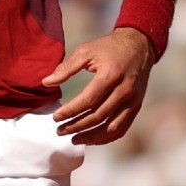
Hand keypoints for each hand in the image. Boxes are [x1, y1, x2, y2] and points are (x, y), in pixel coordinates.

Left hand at [42, 27, 153, 145]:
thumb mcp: (86, 51)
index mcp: (110, 75)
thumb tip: (46, 82)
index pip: (88, 100)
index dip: (70, 111)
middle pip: (98, 116)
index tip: (56, 117)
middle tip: (60, 131)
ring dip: (91, 137)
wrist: (139, 45)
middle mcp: (124, 90)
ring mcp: (133, 100)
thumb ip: (66, 67)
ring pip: (112, 127)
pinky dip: (107, 137)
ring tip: (74, 139)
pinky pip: (122, 128)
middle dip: (76, 126)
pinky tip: (92, 139)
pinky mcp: (137, 106)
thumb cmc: (109, 47)